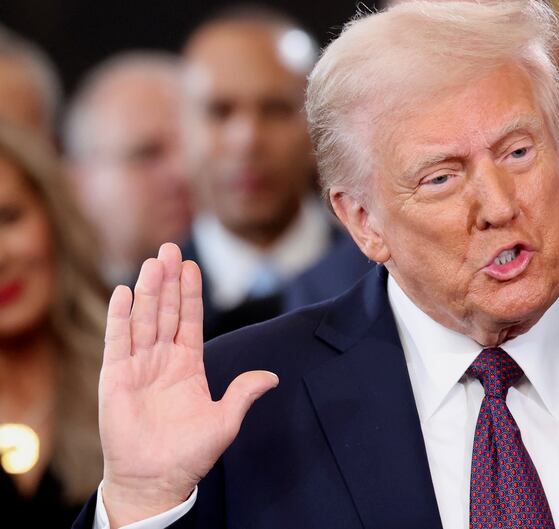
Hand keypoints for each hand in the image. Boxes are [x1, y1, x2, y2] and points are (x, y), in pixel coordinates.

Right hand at [99, 243, 277, 527]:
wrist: (156, 480)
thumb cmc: (190, 454)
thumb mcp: (225, 420)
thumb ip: (244, 393)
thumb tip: (273, 377)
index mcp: (188, 366)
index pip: (189, 320)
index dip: (190, 293)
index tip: (191, 265)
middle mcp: (162, 360)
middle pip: (165, 312)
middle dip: (168, 281)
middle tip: (170, 249)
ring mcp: (138, 367)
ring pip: (143, 320)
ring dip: (147, 291)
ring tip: (153, 262)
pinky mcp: (115, 378)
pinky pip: (118, 342)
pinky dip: (120, 318)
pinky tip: (123, 293)